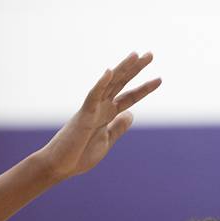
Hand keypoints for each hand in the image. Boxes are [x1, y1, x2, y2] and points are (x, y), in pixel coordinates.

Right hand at [40, 52, 160, 180]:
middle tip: (150, 54)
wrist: (60, 166)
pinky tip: (110, 72)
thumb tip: (131, 114)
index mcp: (108, 114)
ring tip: (136, 55)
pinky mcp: (84, 115)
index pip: (130, 98)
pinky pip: (93, 97)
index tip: (159, 79)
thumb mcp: (107, 141)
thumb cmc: (79, 155)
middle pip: (122, 84)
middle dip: (136, 69)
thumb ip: (118, 127)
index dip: (144, 88)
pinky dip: (100, 84)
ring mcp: (92, 109)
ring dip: (122, 69)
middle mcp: (101, 107)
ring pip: (109, 84)